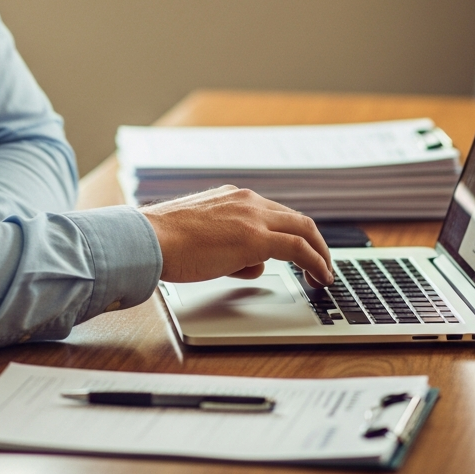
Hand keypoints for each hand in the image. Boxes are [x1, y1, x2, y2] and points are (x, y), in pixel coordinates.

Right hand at [140, 185, 333, 285]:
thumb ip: (232, 248)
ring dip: (318, 252)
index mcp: (232, 197)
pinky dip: (316, 261)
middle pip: (295, 218)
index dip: (292, 233)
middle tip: (321, 261)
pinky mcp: (255, 237)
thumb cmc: (166, 242)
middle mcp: (246, 200)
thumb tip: (255, 265)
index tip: (300, 250)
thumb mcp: (203, 239)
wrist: (150, 239)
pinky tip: (320, 276)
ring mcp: (252, 216)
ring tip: (324, 273)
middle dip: (314, 242)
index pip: (273, 212)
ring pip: (302, 228)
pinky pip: (298, 248)